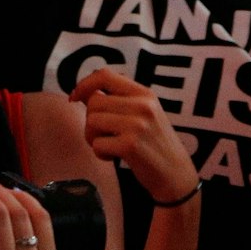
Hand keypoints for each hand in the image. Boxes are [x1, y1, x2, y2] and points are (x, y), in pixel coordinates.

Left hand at [70, 67, 198, 206]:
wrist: (176, 174)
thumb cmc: (154, 144)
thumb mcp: (146, 113)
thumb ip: (120, 100)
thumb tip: (84, 93)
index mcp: (144, 93)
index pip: (105, 75)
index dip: (84, 85)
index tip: (74, 98)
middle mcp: (142, 105)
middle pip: (94, 102)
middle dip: (90, 121)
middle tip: (103, 135)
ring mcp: (137, 124)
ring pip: (92, 121)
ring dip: (93, 138)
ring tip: (109, 146)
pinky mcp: (130, 145)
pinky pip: (97, 144)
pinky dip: (100, 153)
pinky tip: (114, 158)